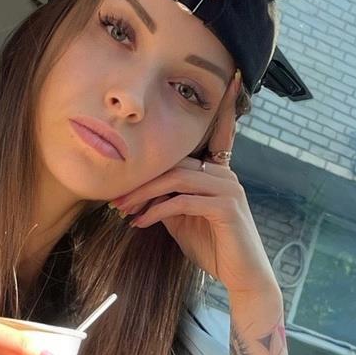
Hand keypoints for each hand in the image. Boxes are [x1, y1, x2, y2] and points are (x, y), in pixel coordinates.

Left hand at [112, 103, 276, 301]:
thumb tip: (141, 192)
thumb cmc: (213, 247)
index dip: (224, 105)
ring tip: (122, 209)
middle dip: (141, 179)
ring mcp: (228, 189)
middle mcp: (225, 174)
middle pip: (175, 163)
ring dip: (143, 194)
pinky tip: (140, 222)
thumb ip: (169, 198)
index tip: (230, 77)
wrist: (242, 277)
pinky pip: (183, 201)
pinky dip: (157, 211)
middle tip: (114, 197)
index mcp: (217, 171)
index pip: (215, 135)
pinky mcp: (226, 208)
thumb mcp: (184, 219)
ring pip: (176, 179)